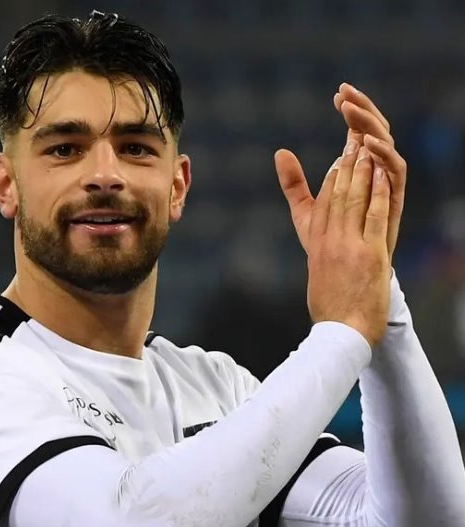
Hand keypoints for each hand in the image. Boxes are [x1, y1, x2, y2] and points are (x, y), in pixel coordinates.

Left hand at [275, 84, 406, 261]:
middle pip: (375, 134)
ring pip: (387, 149)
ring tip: (353, 114)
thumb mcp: (307, 212)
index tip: (337, 94)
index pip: (359, 134)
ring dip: (371, 128)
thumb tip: (280, 152)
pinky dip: (385, 157)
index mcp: (359, 174)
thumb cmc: (330, 246)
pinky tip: (368, 144)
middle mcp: (376, 177)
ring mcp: (385, 189)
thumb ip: (295, 184)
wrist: (346, 282)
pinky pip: (396, 174)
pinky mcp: (393, 204)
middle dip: (362, 111)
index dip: (351, 113)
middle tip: (346, 94)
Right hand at [292, 139, 391, 346]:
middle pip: (336, 196)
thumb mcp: (317, 274)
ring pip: (354, 200)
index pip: (322, 205)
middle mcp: (329, 243)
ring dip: (360, 171)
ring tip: (365, 147)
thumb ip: (317, 257)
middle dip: (344, 166)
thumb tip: (313, 244)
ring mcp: (349, 247)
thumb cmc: (330, 307)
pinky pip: (374, 216)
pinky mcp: (370, 255)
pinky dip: (377, 192)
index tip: (338, 160)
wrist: (340, 334)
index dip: (331, 179)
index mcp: (317, 247)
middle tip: (351, 140)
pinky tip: (381, 174)